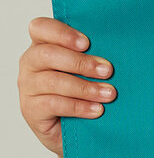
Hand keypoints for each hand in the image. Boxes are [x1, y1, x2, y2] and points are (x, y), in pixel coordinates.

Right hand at [18, 17, 116, 157]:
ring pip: (52, 81)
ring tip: (109, 94)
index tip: (87, 43)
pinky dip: (79, 106)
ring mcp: (28, 87)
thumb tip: (121, 46)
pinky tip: (97, 110)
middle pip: (47, 54)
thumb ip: (93, 53)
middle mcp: (30, 63)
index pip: (40, 27)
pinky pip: (53, 104)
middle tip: (108, 71)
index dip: (62, 33)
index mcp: (43, 44)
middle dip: (81, 62)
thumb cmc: (84, 89)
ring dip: (85, 87)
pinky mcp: (30, 109)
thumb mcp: (88, 67)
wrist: (75, 130)